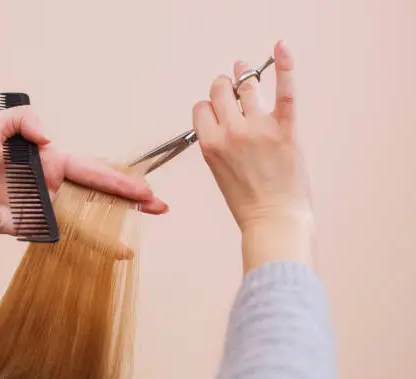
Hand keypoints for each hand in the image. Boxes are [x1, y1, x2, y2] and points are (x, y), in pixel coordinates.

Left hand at [0, 107, 167, 234]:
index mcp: (53, 161)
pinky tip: (112, 252)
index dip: (120, 179)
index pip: (94, 170)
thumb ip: (26, 120)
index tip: (144, 187)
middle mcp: (56, 185)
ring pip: (88, 218)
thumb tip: (53, 141)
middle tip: (160, 207)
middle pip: (100, 194)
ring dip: (115, 226)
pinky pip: (65, 238)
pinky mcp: (35, 229)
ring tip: (141, 232)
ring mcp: (47, 209)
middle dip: (131, 200)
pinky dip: (89, 246)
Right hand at [192, 41, 314, 271]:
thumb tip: (225, 121)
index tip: (217, 110)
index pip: (201, 108)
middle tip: (231, 88)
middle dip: (223, 87)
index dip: (208, 107)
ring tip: (246, 70)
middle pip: (220, 90)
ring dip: (245, 75)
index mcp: (210, 145)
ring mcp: (259, 129)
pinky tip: (281, 48)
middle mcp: (231, 132)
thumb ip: (217, 144)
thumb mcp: (219, 173)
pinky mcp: (285, 130)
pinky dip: (285, 67)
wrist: (273, 220)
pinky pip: (285, 92)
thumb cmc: (248, 203)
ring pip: (247, 86)